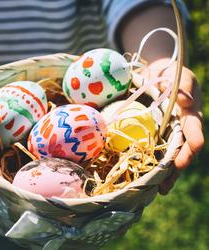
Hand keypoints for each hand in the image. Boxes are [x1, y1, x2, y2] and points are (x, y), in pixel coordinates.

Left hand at [144, 58, 203, 193]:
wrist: (157, 75)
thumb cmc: (171, 75)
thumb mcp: (178, 76)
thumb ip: (182, 86)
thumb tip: (185, 101)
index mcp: (190, 114)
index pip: (193, 130)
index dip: (192, 143)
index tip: (187, 155)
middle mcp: (181, 128)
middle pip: (182, 151)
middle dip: (175, 168)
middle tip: (165, 184)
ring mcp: (168, 133)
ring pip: (169, 156)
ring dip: (165, 173)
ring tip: (158, 189)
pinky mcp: (155, 134)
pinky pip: (155, 150)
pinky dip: (151, 164)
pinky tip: (144, 177)